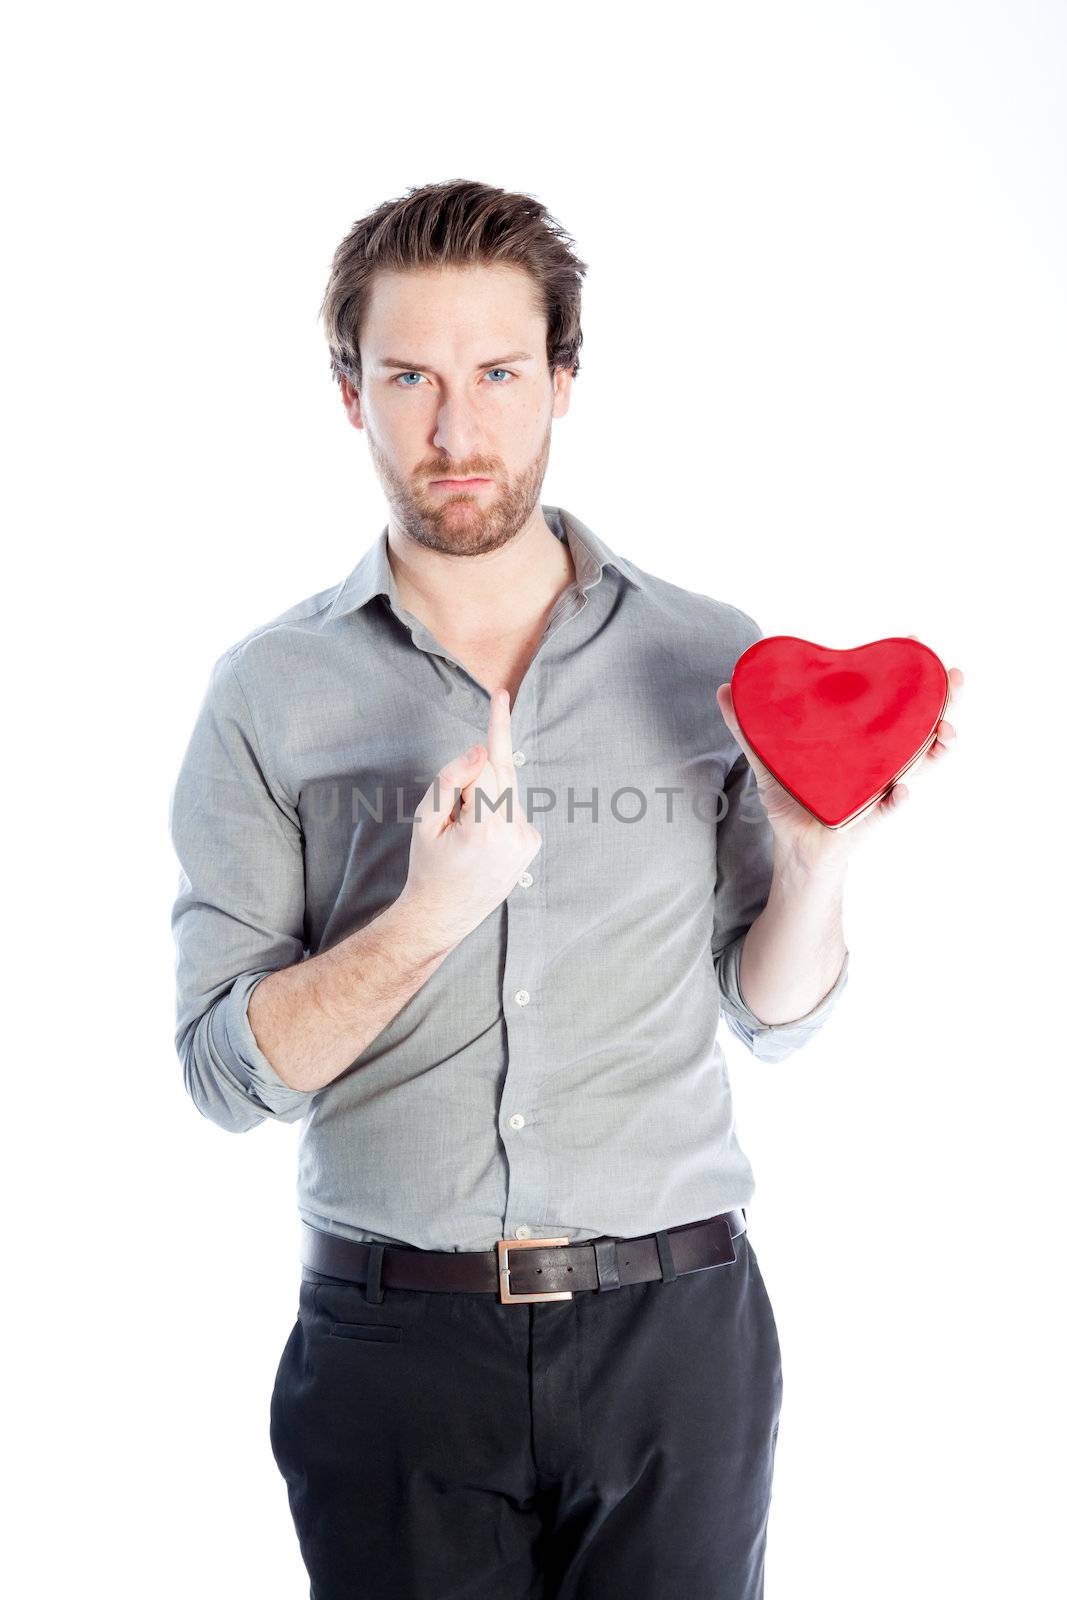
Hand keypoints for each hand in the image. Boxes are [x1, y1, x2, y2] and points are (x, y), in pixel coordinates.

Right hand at [397, 687, 542, 948]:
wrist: (443, 915)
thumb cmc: (428, 866)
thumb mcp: (425, 820)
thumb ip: (450, 780)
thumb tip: (479, 750)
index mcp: (484, 828)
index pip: (487, 766)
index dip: (490, 731)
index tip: (501, 694)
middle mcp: (513, 834)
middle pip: (500, 773)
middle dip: (475, 774)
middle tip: (457, 805)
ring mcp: (527, 841)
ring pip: (506, 789)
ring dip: (483, 795)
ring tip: (463, 832)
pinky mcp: (532, 844)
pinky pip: (512, 807)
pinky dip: (495, 809)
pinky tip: (480, 838)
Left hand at [715, 644, 963, 868]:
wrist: (793, 848)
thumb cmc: (791, 800)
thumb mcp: (767, 758)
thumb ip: (747, 726)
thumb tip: (724, 689)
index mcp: (861, 739)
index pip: (890, 701)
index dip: (908, 674)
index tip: (915, 642)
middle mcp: (879, 759)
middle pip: (921, 725)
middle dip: (942, 701)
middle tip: (954, 678)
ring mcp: (879, 787)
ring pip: (919, 763)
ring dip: (936, 747)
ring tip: (945, 732)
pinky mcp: (868, 818)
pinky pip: (889, 808)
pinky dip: (897, 799)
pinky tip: (900, 789)